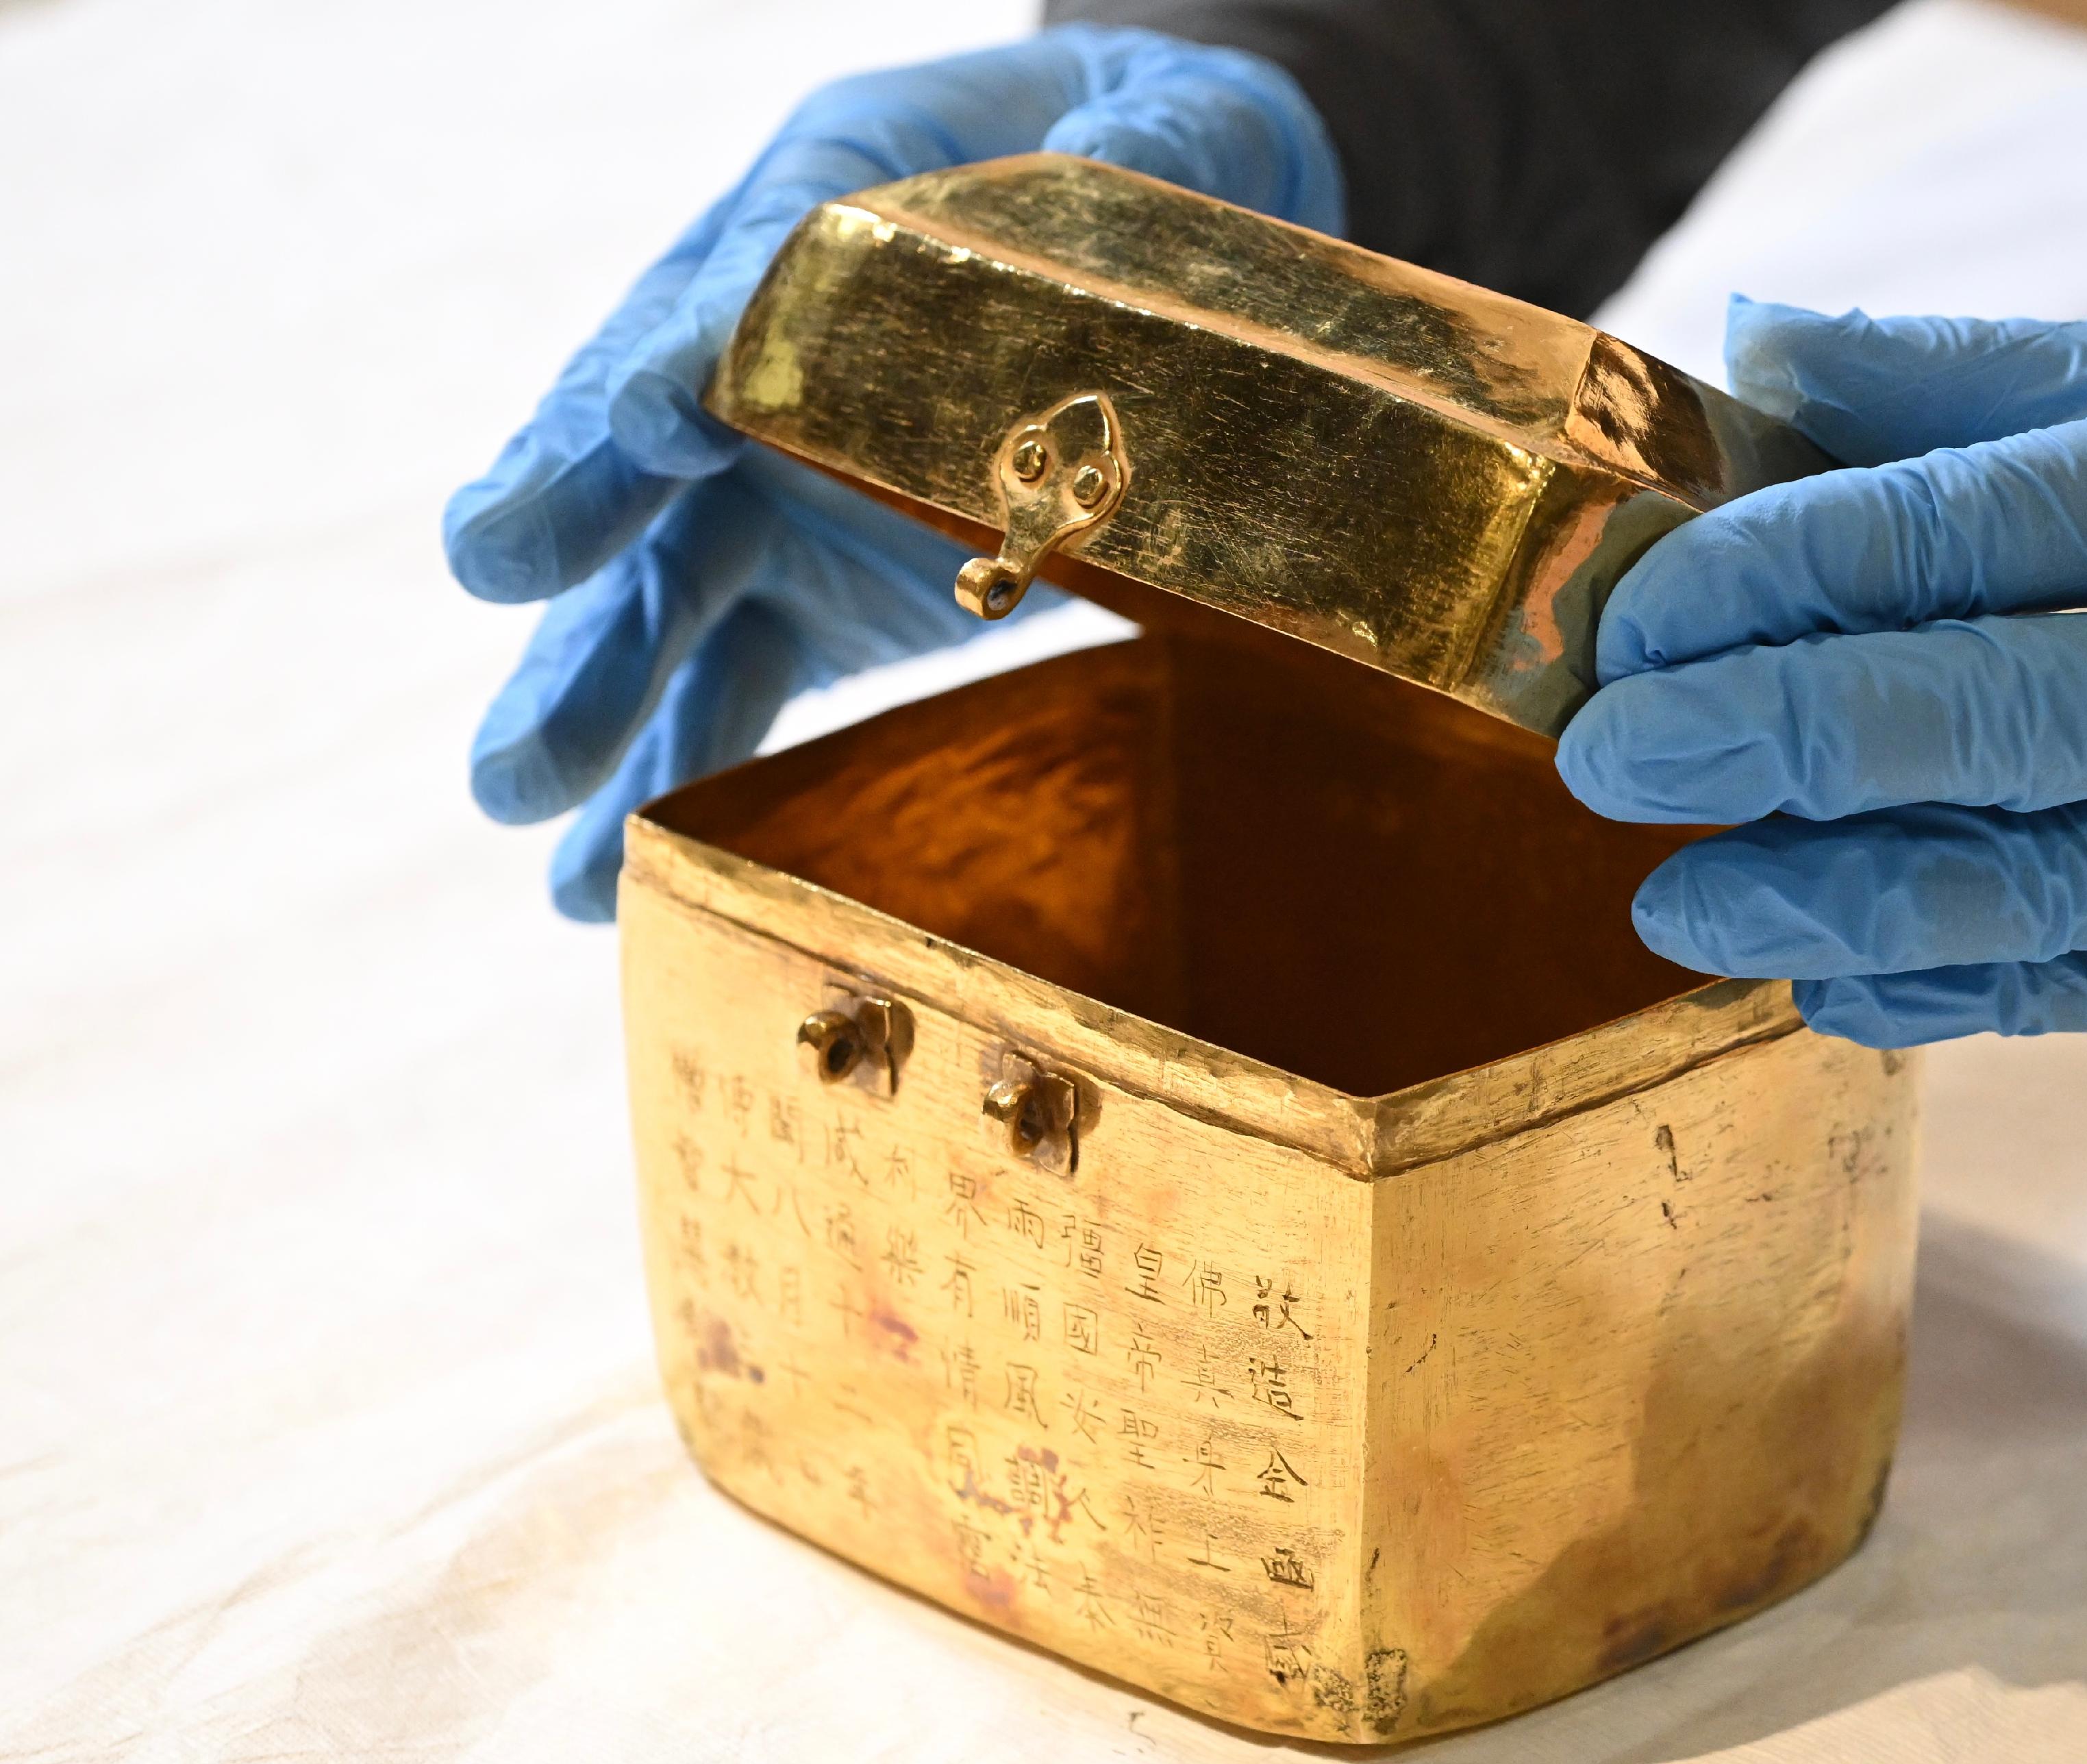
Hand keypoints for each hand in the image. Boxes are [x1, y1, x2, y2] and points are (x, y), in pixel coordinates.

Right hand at [447, 26, 1342, 917]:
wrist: (1154, 234)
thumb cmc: (1141, 161)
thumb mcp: (1156, 127)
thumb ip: (1132, 153)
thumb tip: (1118, 171)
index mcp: (825, 209)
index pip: (738, 285)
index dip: (686, 352)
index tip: (639, 423)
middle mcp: (764, 360)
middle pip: (657, 452)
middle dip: (574, 519)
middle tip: (492, 572)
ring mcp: (779, 487)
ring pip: (667, 594)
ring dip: (595, 692)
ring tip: (517, 793)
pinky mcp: (819, 586)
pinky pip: (735, 683)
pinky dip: (678, 771)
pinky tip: (607, 875)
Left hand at [1557, 284, 2086, 1041]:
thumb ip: (1979, 381)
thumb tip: (1759, 337)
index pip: (1960, 538)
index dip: (1776, 579)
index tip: (1635, 616)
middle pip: (1981, 724)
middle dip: (1766, 749)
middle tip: (1607, 762)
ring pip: (2034, 889)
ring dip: (1832, 902)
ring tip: (1676, 909)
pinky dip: (1961, 992)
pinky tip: (1830, 982)